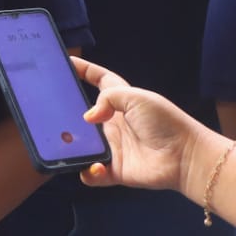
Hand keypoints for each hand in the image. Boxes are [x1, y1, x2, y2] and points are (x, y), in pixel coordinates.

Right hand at [72, 58, 204, 193]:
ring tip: (64, 141)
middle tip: (51, 109)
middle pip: (84, 114)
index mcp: (121, 99)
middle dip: (68, 111)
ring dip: (72, 144)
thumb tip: (88, 117)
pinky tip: (96, 165)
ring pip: (83, 144)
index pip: (98, 79)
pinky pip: (93, 173)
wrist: (184, 156)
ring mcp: (113, 146)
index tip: (65, 62)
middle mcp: (113, 122)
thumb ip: (108, 98)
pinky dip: (89, 171)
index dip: (84, 70)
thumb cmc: (164, 122)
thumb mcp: (136, 97)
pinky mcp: (115, 170)